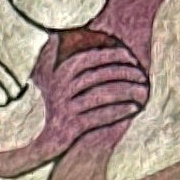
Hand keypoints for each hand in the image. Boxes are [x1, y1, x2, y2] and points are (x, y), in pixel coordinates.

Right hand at [0, 34, 147, 172]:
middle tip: (142, 75)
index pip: (92, 57)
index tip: (131, 56)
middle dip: (125, 73)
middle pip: (102, 75)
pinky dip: (120, 111)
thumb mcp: (44, 79)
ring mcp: (67, 109)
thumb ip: (50, 56)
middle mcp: (61, 90)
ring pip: (104, 95)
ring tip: (142, 91)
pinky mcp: (72, 127)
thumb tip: (55, 35)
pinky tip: (133, 108)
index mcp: (58, 74)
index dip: (114, 55)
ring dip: (127, 92)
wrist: (36, 144)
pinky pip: (101, 116)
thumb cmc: (47, 108)